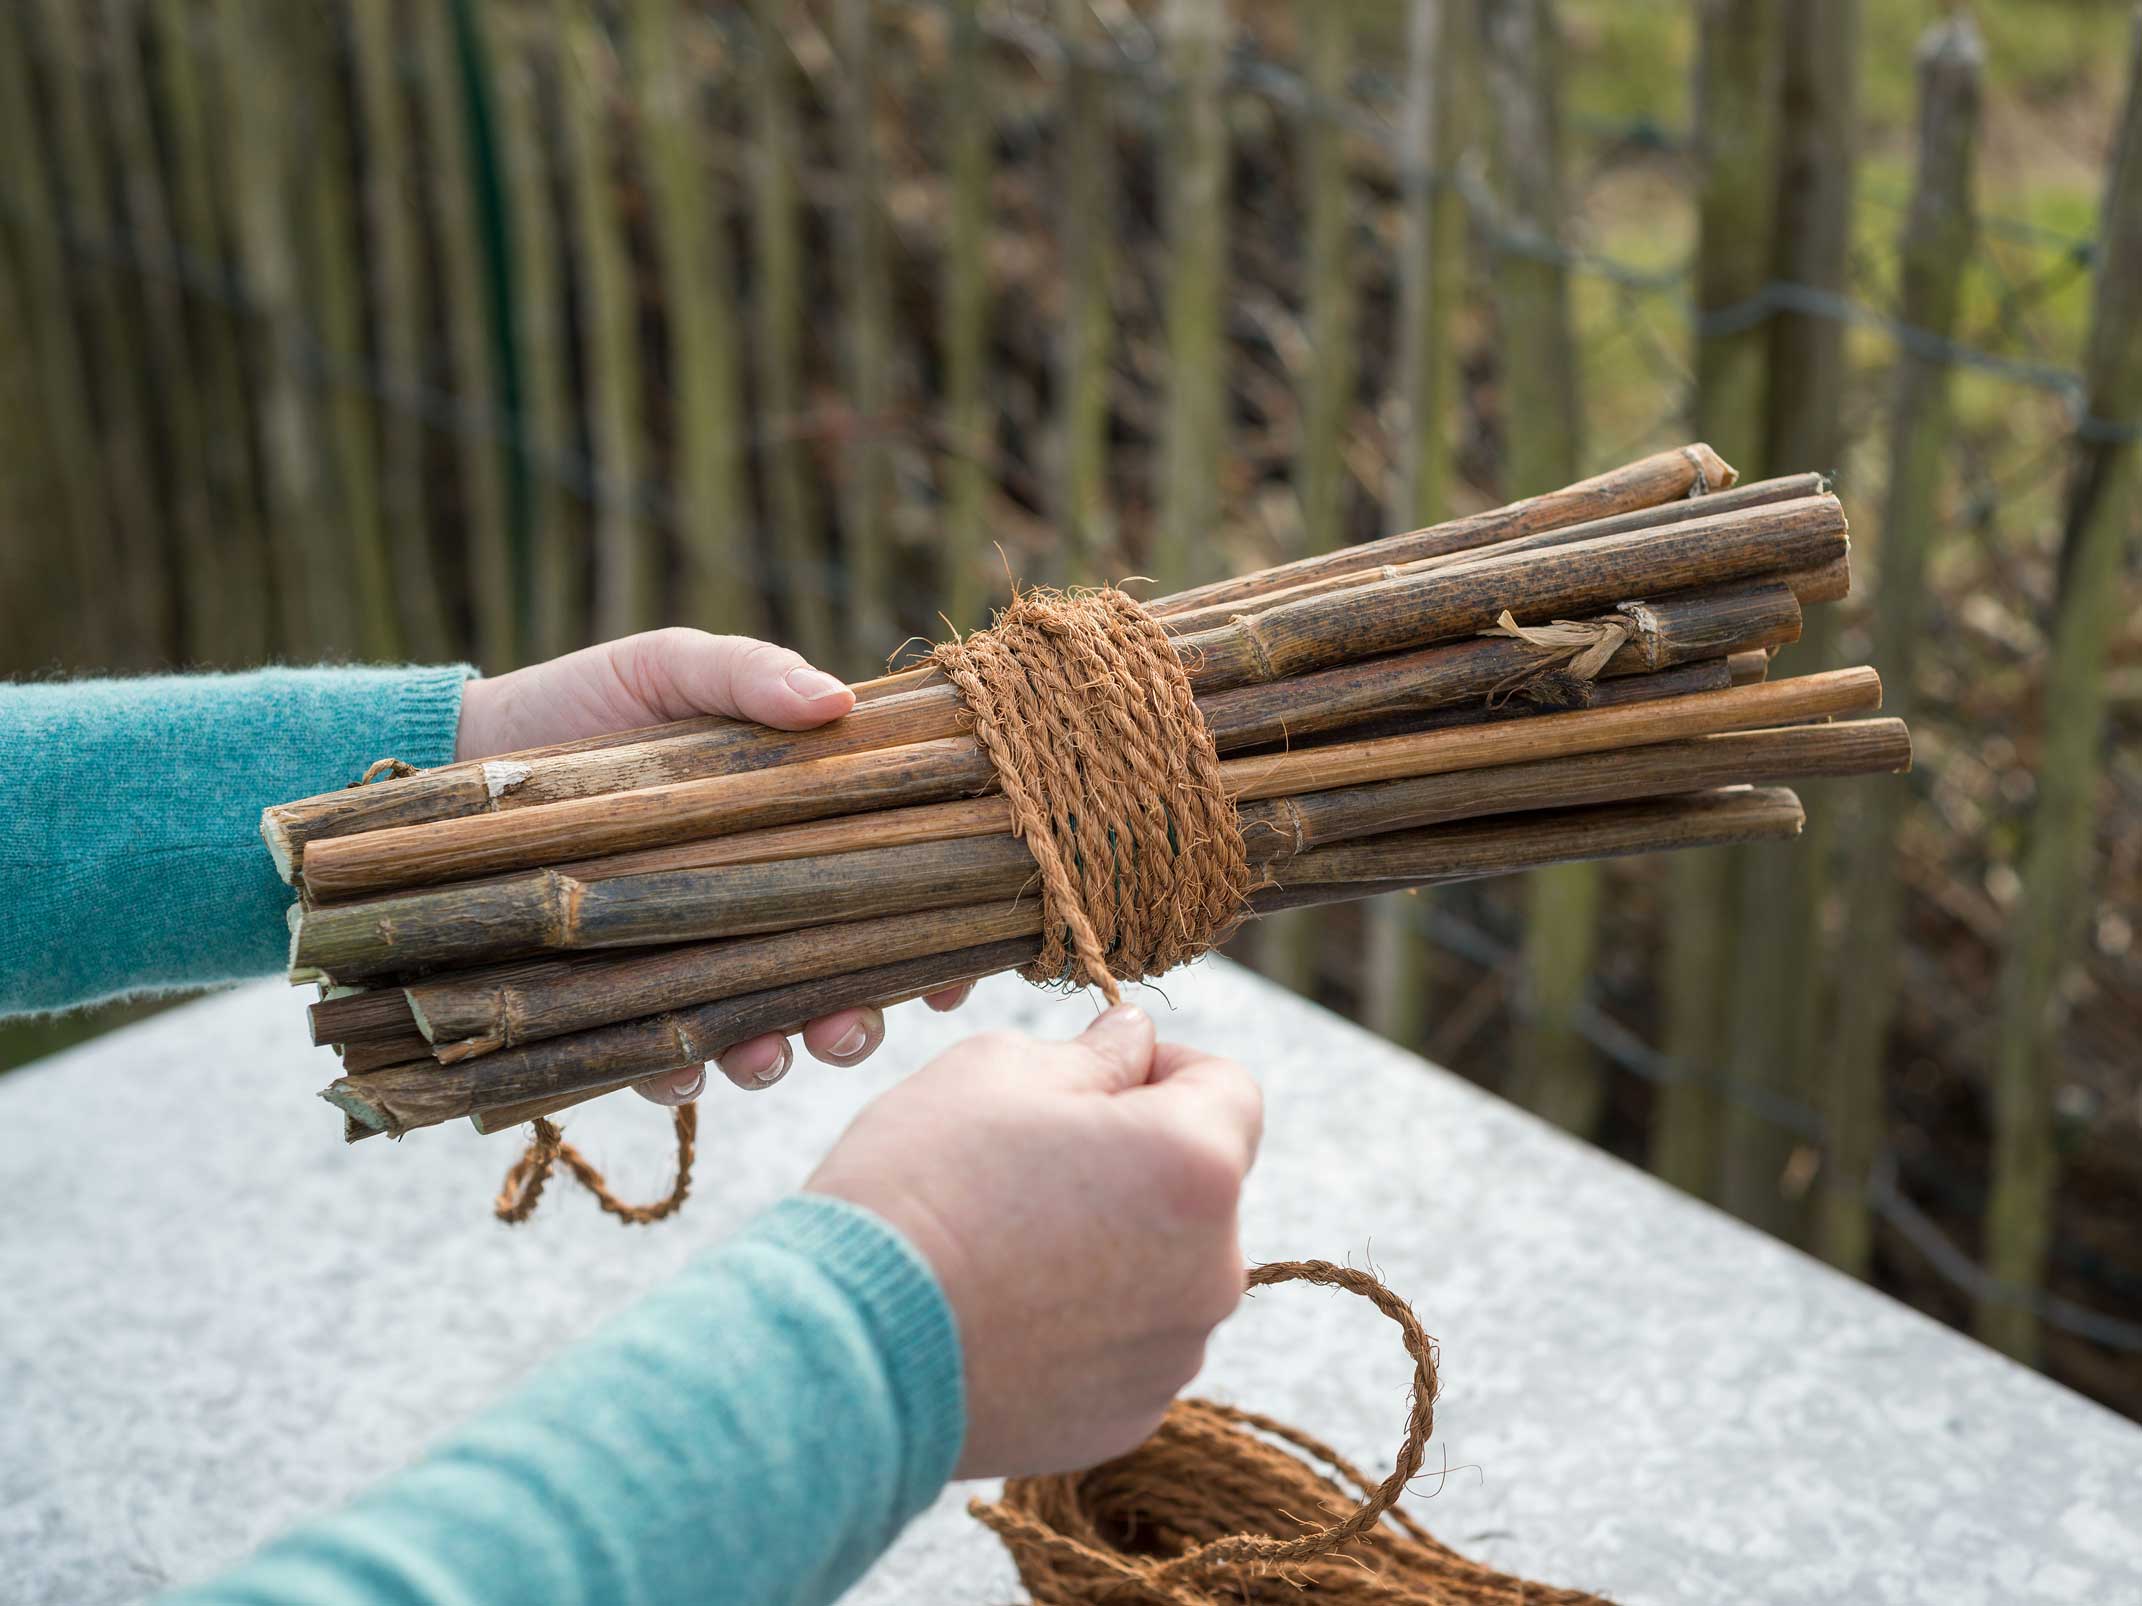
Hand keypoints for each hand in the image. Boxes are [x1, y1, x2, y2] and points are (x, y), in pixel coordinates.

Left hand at [453, 630, 972, 1103]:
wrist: (459, 749)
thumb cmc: (584, 701)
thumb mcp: (672, 668)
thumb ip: (750, 675)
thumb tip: (837, 700)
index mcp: (800, 832)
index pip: (895, 892)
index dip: (938, 940)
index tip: (958, 976)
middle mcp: (759, 906)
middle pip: (842, 981)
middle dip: (864, 1020)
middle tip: (860, 1028)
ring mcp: (692, 958)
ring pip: (765, 1032)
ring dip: (783, 1055)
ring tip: (772, 1053)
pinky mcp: (618, 1000)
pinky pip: (665, 1058)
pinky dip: (683, 1071)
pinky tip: (682, 1065)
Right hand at [804, 1005, 1262, 1477]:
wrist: (844, 1346)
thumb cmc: (920, 1186)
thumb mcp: (996, 1070)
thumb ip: (1093, 1052)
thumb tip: (1132, 1042)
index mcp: (1196, 1167)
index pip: (1229, 1089)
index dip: (1166, 1067)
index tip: (1101, 1074)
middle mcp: (1212, 1270)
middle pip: (1197, 1188)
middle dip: (1134, 1161)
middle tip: (1030, 1162)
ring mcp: (1172, 1356)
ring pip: (1163, 1269)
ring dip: (1112, 1244)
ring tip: (1002, 1244)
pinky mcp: (1126, 1419)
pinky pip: (1125, 1345)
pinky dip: (1083, 1323)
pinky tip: (1001, 1313)